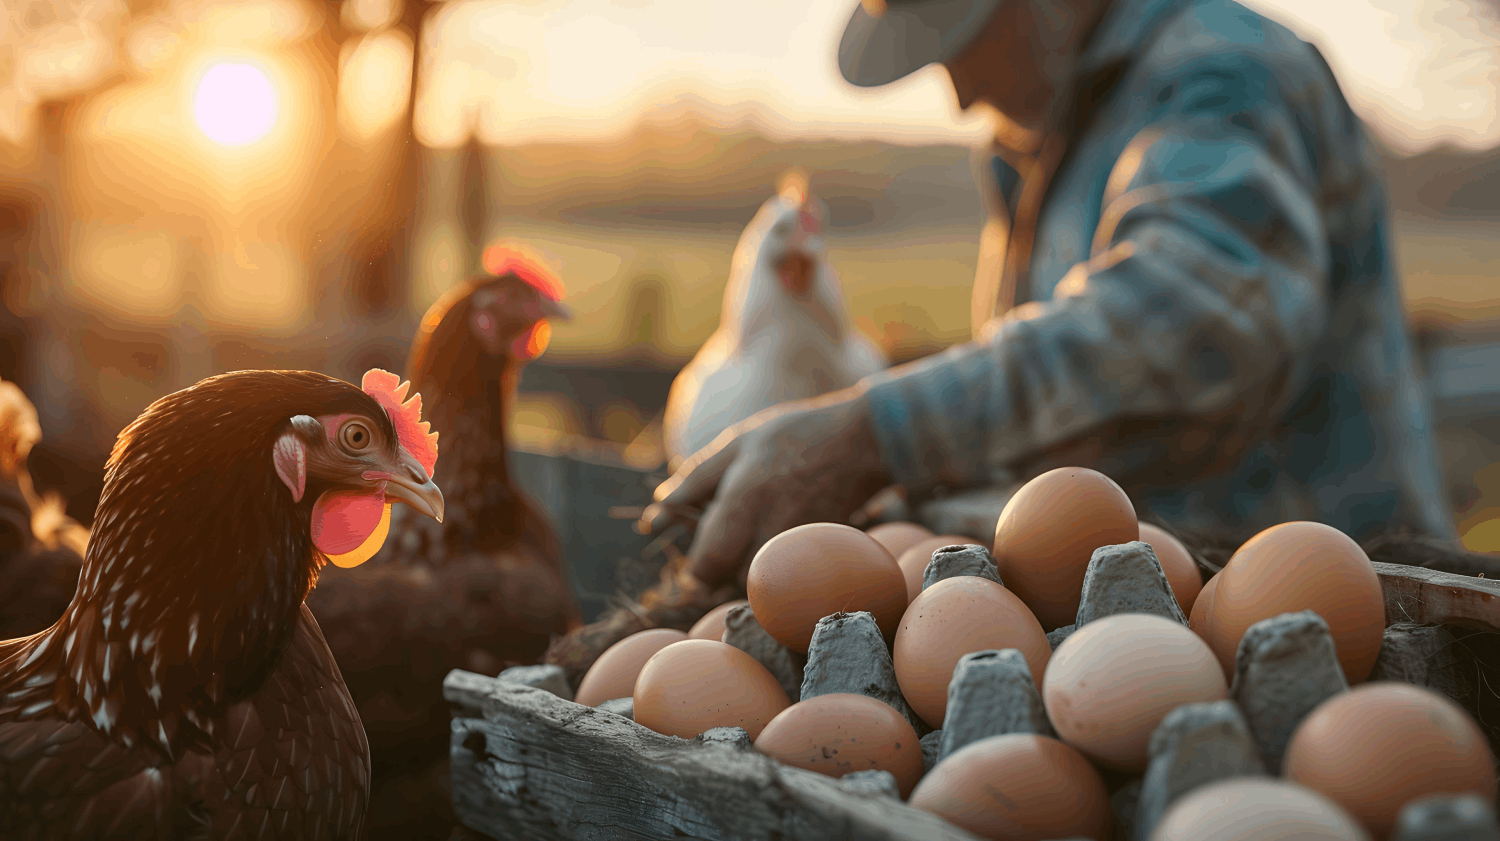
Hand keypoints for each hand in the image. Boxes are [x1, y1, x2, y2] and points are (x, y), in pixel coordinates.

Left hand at [640, 390, 892, 590]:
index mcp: (741, 500)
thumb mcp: (736, 444)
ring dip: (751, 569)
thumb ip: (693, 480)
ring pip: (761, 583)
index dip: (698, 566)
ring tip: (758, 536)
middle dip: (724, 570)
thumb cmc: (792, 436)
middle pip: (731, 582)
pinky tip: (782, 535)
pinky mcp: (817, 550)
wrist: (860, 442)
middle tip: (731, 542)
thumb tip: (656, 512)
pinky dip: (778, 564)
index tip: (703, 552)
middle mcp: (768, 528)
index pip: (706, 565)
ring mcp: (797, 543)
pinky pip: (787, 575)